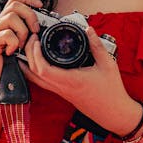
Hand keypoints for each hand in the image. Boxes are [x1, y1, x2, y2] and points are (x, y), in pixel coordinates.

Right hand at [0, 0, 42, 85]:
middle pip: (14, 6)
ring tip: (22, 44)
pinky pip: (7, 34)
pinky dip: (14, 43)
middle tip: (36, 30)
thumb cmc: (16, 62)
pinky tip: (12, 52)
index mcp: (5, 20)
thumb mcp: (25, 42)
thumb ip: (29, 30)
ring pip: (11, 18)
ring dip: (22, 31)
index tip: (40, 5)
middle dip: (30, 16)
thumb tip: (43, 22)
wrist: (3, 80)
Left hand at [20, 25, 138, 133]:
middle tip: (33, 39)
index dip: (35, 54)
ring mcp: (61, 92)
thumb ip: (97, 46)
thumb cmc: (111, 91)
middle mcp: (62, 88)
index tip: (36, 41)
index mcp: (71, 80)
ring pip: (36, 80)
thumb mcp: (108, 65)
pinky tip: (36, 64)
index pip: (43, 69)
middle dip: (28, 55)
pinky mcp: (63, 94)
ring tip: (28, 49)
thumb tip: (88, 29)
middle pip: (34, 74)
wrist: (113, 113)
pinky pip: (43, 83)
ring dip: (28, 65)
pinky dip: (35, 73)